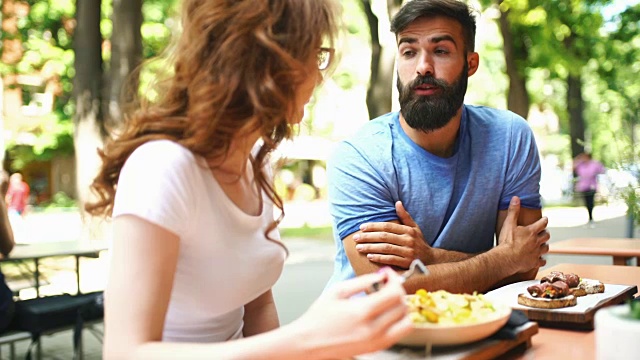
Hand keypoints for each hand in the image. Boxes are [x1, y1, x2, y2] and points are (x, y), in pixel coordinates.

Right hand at [292, 268, 412, 357]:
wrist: (309, 342)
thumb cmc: (319, 316)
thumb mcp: (337, 291)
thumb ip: (362, 281)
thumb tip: (381, 275)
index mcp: (362, 311)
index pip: (394, 293)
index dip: (395, 279)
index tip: (388, 274)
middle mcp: (373, 329)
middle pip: (402, 306)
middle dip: (398, 290)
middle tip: (388, 284)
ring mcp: (376, 341)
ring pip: (406, 321)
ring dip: (401, 307)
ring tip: (388, 300)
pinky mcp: (376, 348)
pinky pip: (399, 333)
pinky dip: (398, 321)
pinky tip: (385, 313)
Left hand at [354, 201, 430, 268]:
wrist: (431, 260)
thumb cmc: (419, 242)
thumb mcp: (414, 228)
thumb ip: (405, 216)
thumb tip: (397, 202)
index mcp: (408, 230)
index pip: (387, 226)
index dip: (374, 226)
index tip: (361, 227)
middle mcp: (408, 240)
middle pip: (384, 237)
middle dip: (368, 237)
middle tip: (356, 237)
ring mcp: (408, 252)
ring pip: (386, 248)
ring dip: (371, 247)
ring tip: (359, 247)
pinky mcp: (407, 263)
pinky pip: (390, 259)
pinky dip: (379, 258)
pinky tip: (369, 256)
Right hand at [498, 196, 549, 273]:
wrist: (506, 258)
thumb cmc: (507, 241)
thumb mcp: (509, 224)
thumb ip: (513, 211)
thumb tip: (516, 198)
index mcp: (531, 231)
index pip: (542, 223)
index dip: (544, 220)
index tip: (545, 219)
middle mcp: (536, 241)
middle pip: (546, 236)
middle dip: (545, 233)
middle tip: (543, 232)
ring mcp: (536, 252)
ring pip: (546, 248)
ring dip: (544, 245)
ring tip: (542, 245)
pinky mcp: (534, 262)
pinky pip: (542, 261)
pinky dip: (542, 260)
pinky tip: (540, 260)